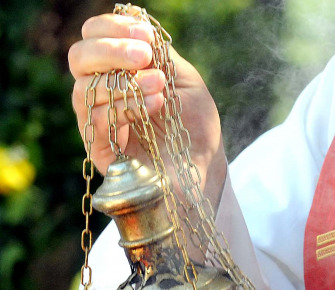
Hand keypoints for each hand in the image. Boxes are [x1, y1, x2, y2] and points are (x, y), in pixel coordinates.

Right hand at [68, 14, 225, 204]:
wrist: (204, 165)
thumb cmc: (194, 124)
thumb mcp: (183, 80)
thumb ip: (159, 55)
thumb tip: (138, 28)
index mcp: (116, 70)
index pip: (93, 38)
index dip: (112, 29)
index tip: (145, 35)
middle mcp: (100, 92)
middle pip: (78, 58)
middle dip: (110, 50)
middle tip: (144, 56)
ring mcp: (97, 120)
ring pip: (84, 89)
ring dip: (124, 82)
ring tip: (159, 86)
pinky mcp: (100, 149)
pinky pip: (95, 121)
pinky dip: (123, 108)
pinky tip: (155, 105)